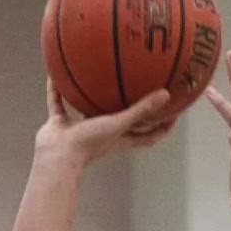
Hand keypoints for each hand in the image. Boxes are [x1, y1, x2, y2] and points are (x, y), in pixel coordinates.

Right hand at [35, 83, 175, 168]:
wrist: (58, 157)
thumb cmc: (91, 144)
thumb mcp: (120, 123)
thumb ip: (141, 109)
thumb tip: (166, 94)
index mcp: (121, 139)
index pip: (150, 135)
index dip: (164, 126)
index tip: (176, 112)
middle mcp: (104, 134)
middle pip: (123, 121)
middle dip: (132, 107)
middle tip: (142, 85)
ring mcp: (82, 129)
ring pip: (89, 110)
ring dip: (92, 96)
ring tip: (97, 74)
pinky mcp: (60, 125)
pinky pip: (58, 103)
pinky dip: (56, 90)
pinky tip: (54, 73)